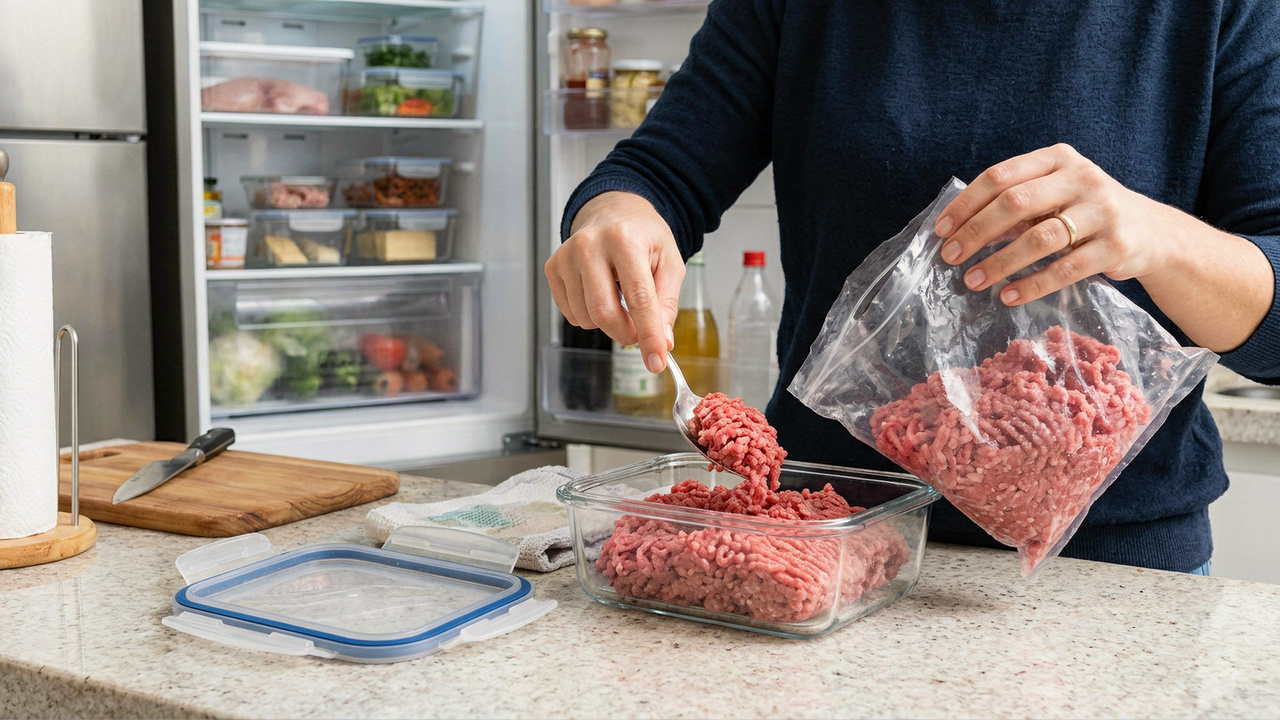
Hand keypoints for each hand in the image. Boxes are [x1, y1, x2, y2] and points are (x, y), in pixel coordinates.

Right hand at [545, 191, 681, 372]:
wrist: (613, 211)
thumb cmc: (644, 237)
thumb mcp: (669, 262)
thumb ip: (667, 303)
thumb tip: (662, 341)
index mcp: (625, 239)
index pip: (639, 299)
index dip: (649, 335)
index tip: (656, 362)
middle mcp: (590, 245)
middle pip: (604, 313)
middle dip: (626, 333)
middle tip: (639, 330)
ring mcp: (566, 256)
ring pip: (587, 318)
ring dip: (608, 322)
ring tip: (620, 297)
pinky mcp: (553, 268)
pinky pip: (572, 314)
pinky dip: (590, 315)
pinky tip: (600, 292)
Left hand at [935, 143, 1173, 304]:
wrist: (1153, 233)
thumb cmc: (1087, 212)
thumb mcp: (1055, 194)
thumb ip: (1015, 202)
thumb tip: (957, 229)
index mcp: (1058, 158)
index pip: (1001, 176)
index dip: (966, 204)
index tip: (941, 230)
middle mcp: (1082, 178)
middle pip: (1016, 202)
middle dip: (976, 232)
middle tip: (951, 257)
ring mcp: (1103, 210)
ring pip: (1040, 238)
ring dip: (999, 262)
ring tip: (972, 280)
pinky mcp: (1116, 245)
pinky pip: (1066, 269)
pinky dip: (1032, 284)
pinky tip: (1007, 295)